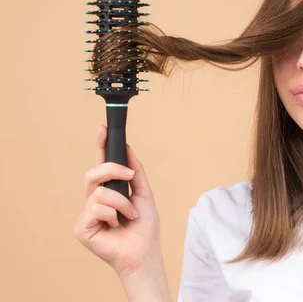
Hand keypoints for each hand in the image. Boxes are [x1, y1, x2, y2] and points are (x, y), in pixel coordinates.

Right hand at [74, 124, 161, 276]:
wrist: (144, 251)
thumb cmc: (144, 227)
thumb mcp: (145, 193)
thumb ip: (137, 172)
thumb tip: (129, 149)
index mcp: (109, 191)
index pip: (100, 165)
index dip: (100, 146)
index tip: (103, 128)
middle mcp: (95, 200)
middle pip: (94, 173)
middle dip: (112, 170)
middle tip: (130, 176)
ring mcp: (87, 214)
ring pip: (99, 192)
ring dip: (122, 202)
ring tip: (130, 215)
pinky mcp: (82, 227)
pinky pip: (96, 209)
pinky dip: (113, 215)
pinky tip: (116, 226)